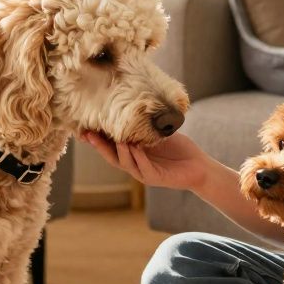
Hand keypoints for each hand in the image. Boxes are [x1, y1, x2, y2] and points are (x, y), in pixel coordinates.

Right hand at [80, 130, 208, 191]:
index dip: (97, 139)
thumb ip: (144, 126)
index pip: (111, 147)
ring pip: (125, 163)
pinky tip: (134, 147)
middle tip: (89, 135)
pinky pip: (143, 167)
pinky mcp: (156, 178)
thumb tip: (131, 105)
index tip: (85, 128)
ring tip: (115, 138)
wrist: (199, 166)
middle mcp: (135, 165)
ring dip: (119, 150)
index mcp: (133, 155)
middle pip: (112, 156)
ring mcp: (144, 173)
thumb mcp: (158, 134)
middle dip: (100, 146)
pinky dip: (138, 157)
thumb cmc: (179, 149)